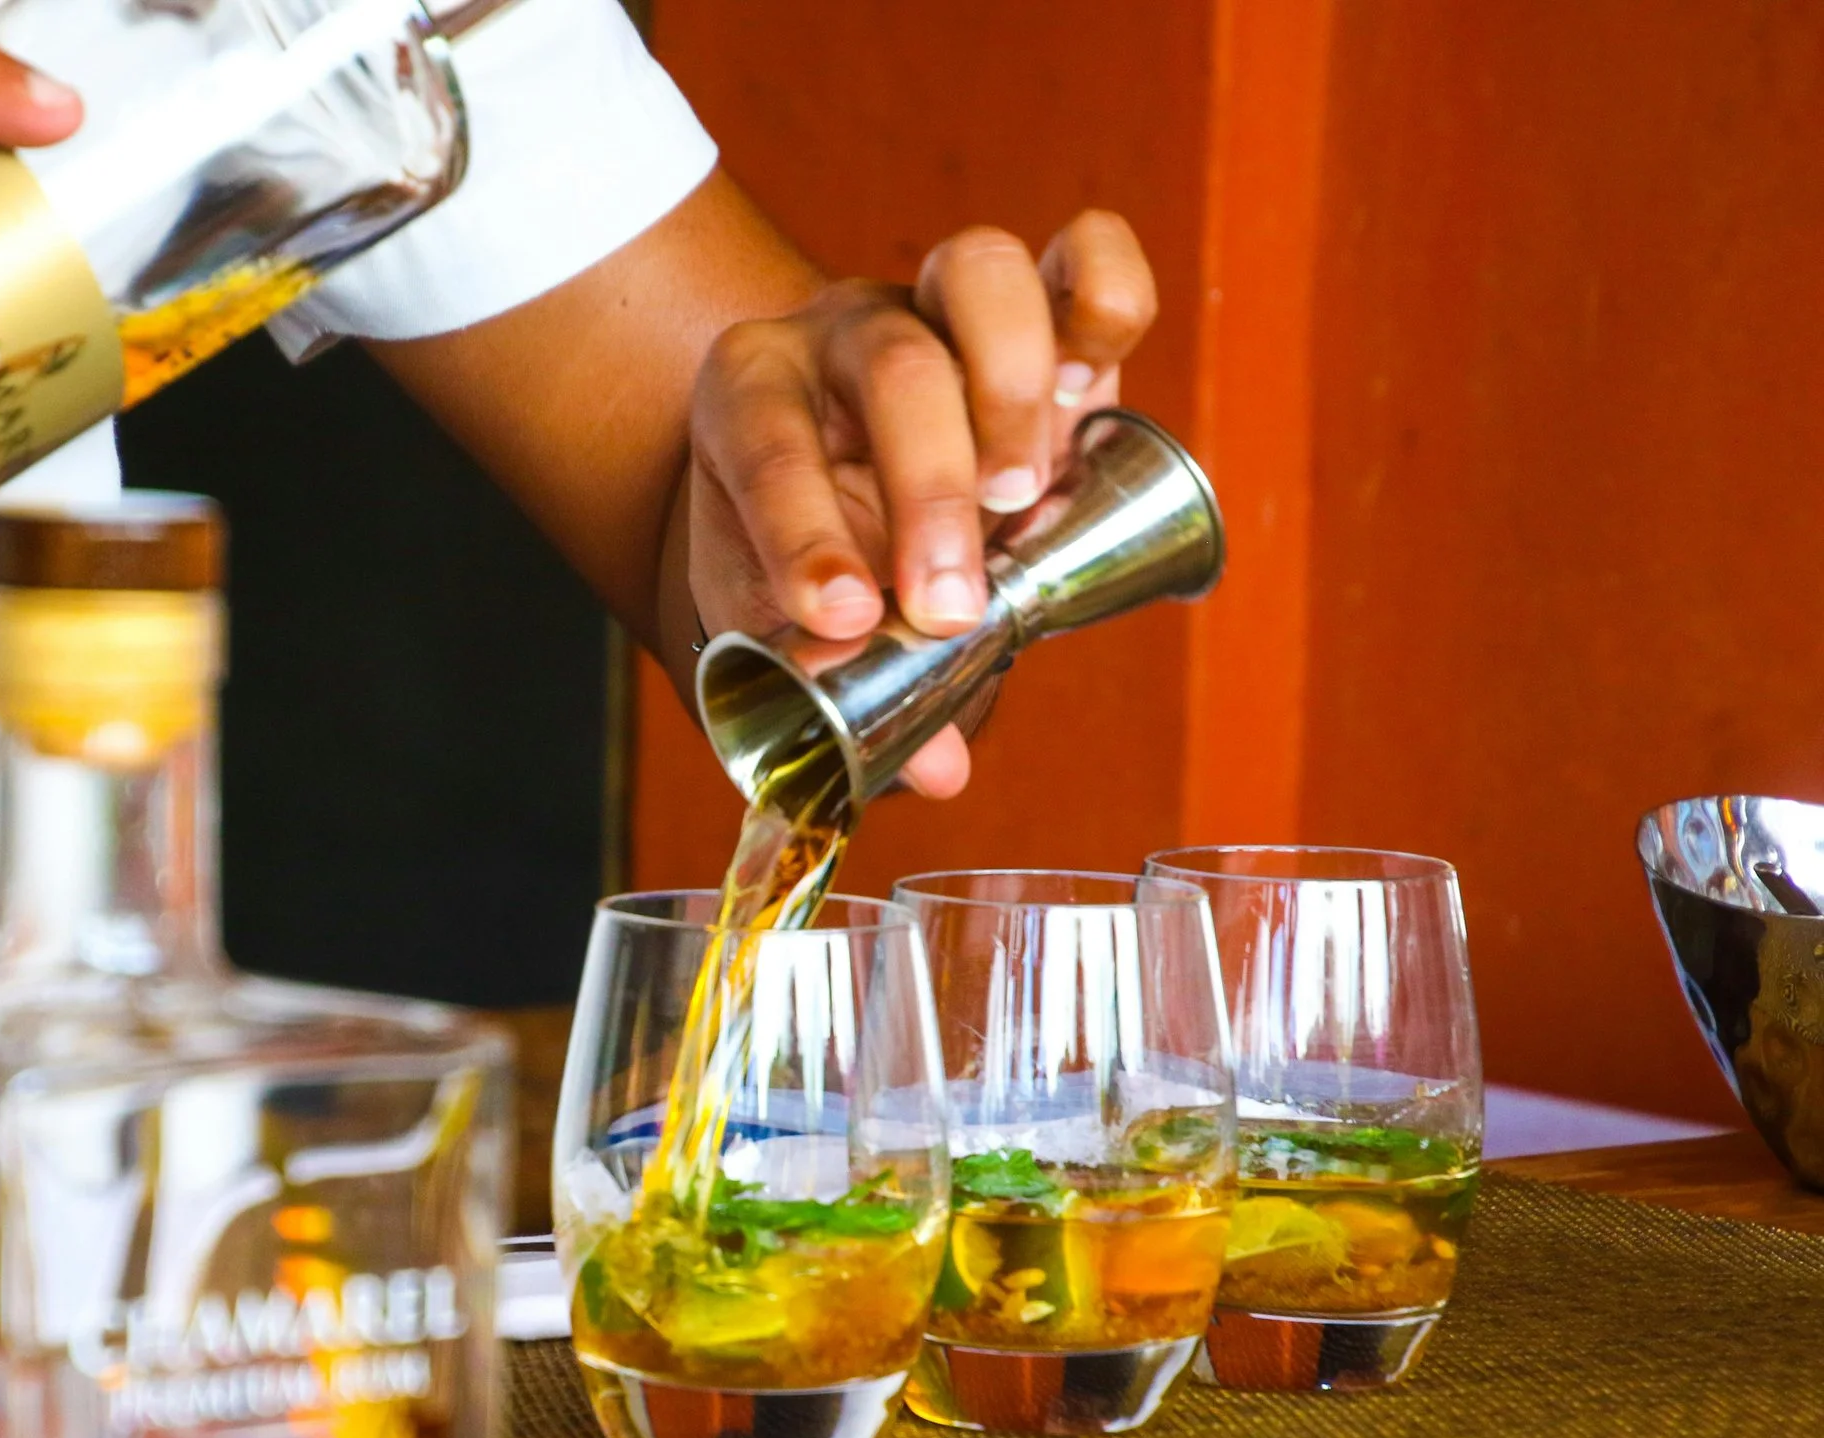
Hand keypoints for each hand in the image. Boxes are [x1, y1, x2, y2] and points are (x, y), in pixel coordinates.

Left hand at [682, 212, 1156, 797]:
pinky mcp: (1039, 308)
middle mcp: (844, 331)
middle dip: (930, 492)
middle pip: (896, 367)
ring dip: (1013, 393)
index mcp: (748, 391)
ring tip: (1022, 500)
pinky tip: (1094, 386)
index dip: (804, 532)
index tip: (847, 618)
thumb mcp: (784, 624)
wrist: (841, 486)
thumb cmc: (804, 556)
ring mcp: (942, 305)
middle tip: (951, 605)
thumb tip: (938, 770)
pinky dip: (1104, 296)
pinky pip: (1083, 252)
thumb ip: (847, 692)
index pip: (766, 443)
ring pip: (980, 276)